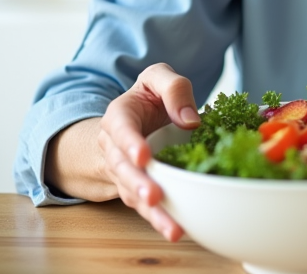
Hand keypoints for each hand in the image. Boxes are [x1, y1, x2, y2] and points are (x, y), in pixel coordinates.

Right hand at [97, 62, 200, 240]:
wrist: (138, 116)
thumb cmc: (150, 97)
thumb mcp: (159, 78)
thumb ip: (174, 88)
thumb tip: (190, 120)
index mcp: (119, 116)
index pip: (121, 129)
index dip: (130, 143)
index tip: (143, 156)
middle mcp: (116, 147)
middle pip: (123, 168)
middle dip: (138, 184)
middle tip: (154, 196)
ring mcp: (126, 171)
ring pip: (133, 193)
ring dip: (151, 212)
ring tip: (171, 227)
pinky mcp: (139, 188)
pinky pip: (145, 206)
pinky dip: (159, 219)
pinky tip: (176, 229)